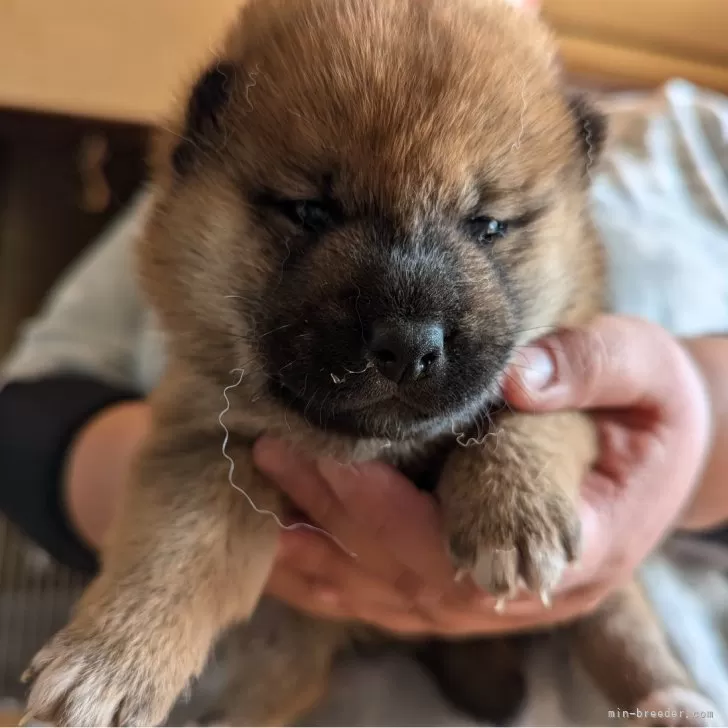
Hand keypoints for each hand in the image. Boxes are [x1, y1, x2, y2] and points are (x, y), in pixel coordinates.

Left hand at [255, 315, 710, 635]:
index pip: (458, 546)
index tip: (326, 456)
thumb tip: (515, 377)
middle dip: (335, 516)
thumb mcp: (646, 371)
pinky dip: (339, 580)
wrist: (669, 450)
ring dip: (323, 559)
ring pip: (394, 600)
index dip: (383, 508)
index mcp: (576, 538)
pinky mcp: (475, 586)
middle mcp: (528, 587)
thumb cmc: (656, 410)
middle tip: (273, 454)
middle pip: (410, 574)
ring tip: (261, 505)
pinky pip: (397, 598)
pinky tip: (293, 552)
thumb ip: (590, 366)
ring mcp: (499, 596)